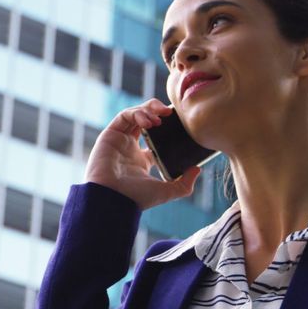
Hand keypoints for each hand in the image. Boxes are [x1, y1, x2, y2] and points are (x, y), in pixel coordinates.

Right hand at [83, 98, 201, 210]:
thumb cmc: (136, 198)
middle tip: (170, 112)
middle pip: (145, 121)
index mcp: (142, 160)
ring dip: (148, 110)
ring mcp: (119, 140)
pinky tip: (149, 121)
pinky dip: (137, 113)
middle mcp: (130, 148)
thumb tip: (197, 169)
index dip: (167, 127)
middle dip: (157, 112)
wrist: (113, 198)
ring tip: (161, 116)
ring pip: (134, 115)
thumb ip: (184, 184)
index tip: (179, 123)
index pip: (155, 137)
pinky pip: (124, 116)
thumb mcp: (166, 192)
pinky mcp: (110, 134)